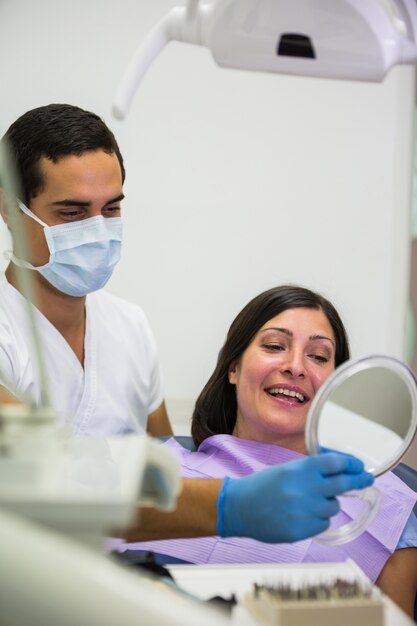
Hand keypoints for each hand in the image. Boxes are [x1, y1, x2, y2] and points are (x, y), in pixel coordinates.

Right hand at [217, 451, 373, 542]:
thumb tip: (340, 470)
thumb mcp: (287, 469)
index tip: (359, 466)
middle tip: (366, 480)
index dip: (351, 464)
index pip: (336, 463)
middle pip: (343, 483)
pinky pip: (323, 524)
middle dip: (358, 481)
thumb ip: (311, 470)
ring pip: (333, 507)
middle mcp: (305, 488)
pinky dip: (317, 520)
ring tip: (307, 502)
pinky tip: (301, 515)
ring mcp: (304, 510)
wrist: (239, 507)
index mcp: (301, 469)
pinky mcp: (301, 530)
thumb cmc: (263, 485)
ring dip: (327, 504)